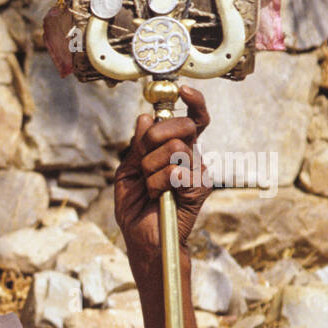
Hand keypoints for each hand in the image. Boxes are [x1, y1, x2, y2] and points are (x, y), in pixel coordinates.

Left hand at [114, 85, 214, 265]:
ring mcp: (198, 171)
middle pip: (183, 125)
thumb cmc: (135, 206)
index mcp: (176, 148)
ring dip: (150, 168)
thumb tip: (145, 118)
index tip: (182, 90)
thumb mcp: (127, 171)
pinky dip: (157, 184)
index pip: (193, 118)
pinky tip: (158, 196)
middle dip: (156, 136)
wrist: (142, 238)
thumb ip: (137, 146)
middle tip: (145, 158)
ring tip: (149, 186)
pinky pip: (175, 172)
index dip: (193, 101)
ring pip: (174, 148)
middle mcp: (192, 156)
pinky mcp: (200, 188)